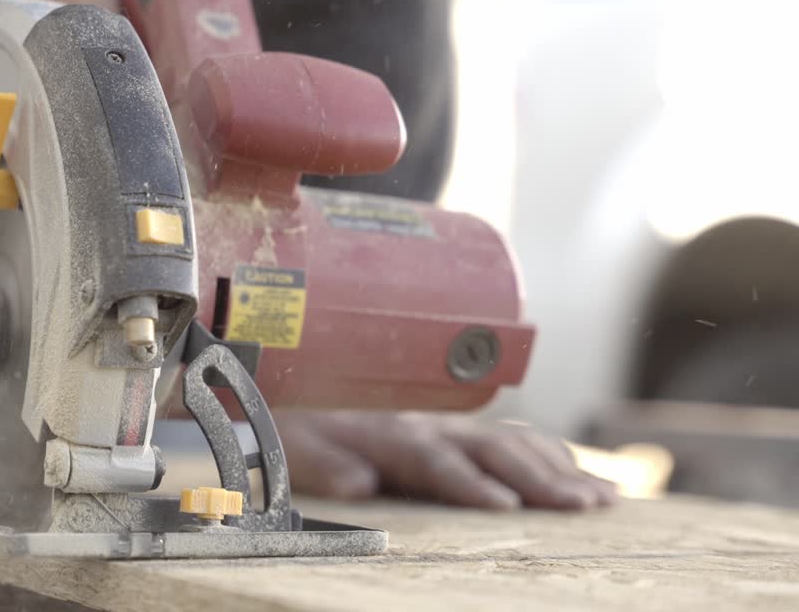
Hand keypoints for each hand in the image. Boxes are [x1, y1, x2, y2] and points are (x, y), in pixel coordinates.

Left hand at [276, 410, 619, 510]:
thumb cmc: (297, 431)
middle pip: (491, 449)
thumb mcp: (297, 449)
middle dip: (539, 478)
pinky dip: (560, 459)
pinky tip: (593, 482)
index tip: (504, 508)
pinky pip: (519, 441)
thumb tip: (356, 484)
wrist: (295, 391)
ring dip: (561, 469)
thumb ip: (325, 465)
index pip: (434, 458)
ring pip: (515, 442)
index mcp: (388, 432)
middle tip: (582, 506)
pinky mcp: (462, 432)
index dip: (469, 482)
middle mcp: (428, 425)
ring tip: (603, 499)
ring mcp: (450, 426)